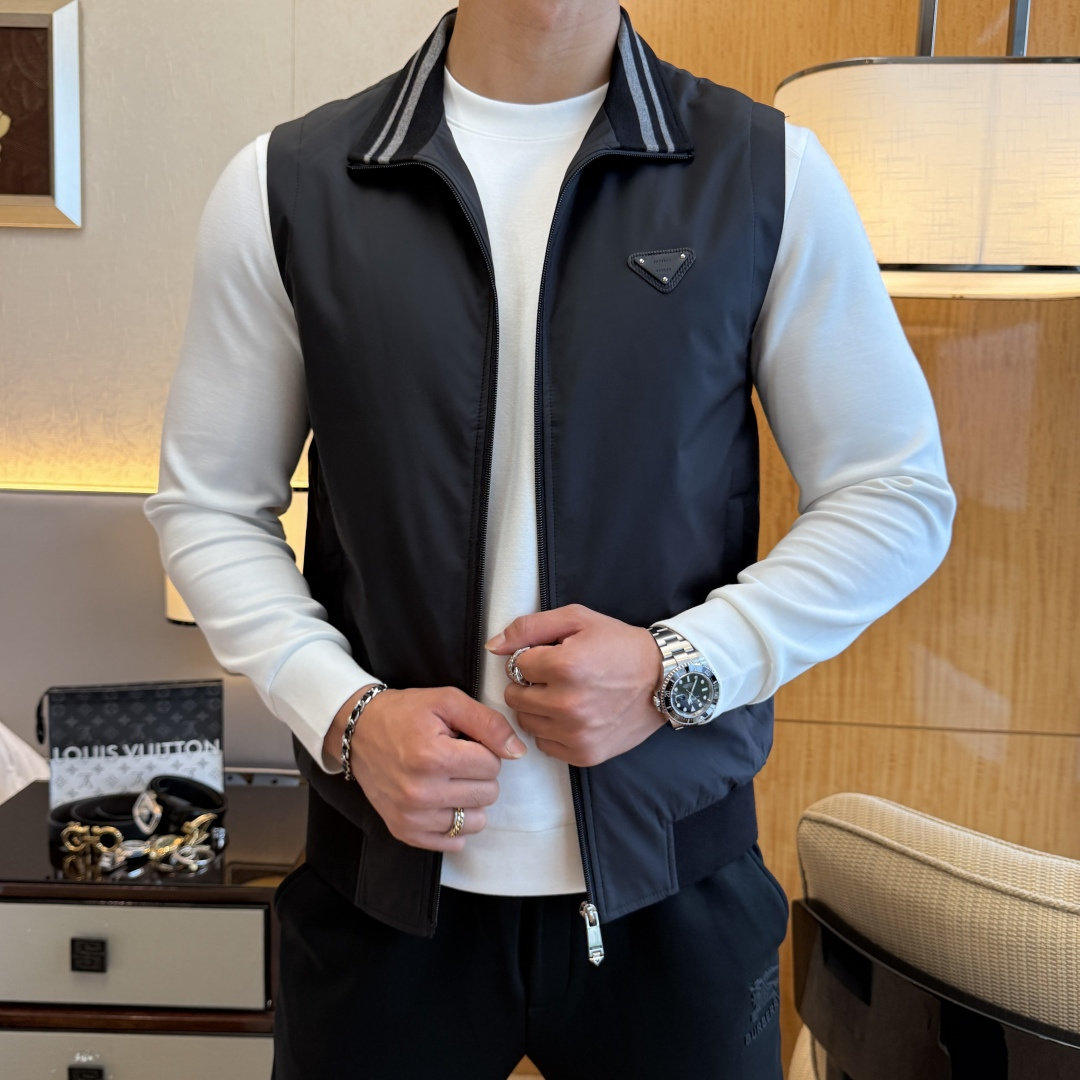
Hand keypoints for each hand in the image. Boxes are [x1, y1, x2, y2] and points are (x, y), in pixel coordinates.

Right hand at [323, 684, 526, 851]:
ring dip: (470, 801)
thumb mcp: (448, 702)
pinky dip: (455, 823)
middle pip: (487, 794)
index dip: (484, 750)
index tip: (464, 743)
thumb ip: (488, 723)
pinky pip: (453, 841)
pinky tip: (442, 801)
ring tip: (449, 780)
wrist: (359, 731)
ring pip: (476, 821)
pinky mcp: (404, 831)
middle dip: (479, 775)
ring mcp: (411, 815)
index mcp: (432, 756)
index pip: (492, 765)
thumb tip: (517, 752)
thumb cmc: (406, 713)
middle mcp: (420, 791)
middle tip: (455, 760)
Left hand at [485, 604, 665, 767]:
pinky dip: (553, 730)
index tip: (552, 656)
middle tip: (556, 676)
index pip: (516, 665)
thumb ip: (529, 628)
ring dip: (538, 708)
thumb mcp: (577, 620)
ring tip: (565, 695)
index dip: (532, 658)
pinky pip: (545, 744)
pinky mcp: (584, 754)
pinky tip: (573, 715)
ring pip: (526, 722)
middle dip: (530, 684)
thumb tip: (493, 646)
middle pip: (514, 696)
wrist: (663, 679)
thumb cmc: (619, 645)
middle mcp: (567, 705)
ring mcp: (576, 733)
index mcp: (564, 667)